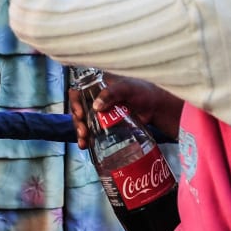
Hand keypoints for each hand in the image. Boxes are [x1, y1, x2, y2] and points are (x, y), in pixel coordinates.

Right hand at [68, 73, 183, 150]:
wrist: (155, 108)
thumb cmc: (142, 92)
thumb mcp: (127, 88)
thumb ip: (112, 93)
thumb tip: (96, 106)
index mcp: (97, 85)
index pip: (78, 91)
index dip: (75, 102)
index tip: (81, 114)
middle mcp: (95, 98)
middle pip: (78, 109)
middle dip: (77, 121)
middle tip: (83, 132)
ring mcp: (100, 112)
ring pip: (83, 121)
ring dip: (80, 131)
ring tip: (84, 142)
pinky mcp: (105, 124)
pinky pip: (92, 130)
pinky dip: (87, 138)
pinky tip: (86, 145)